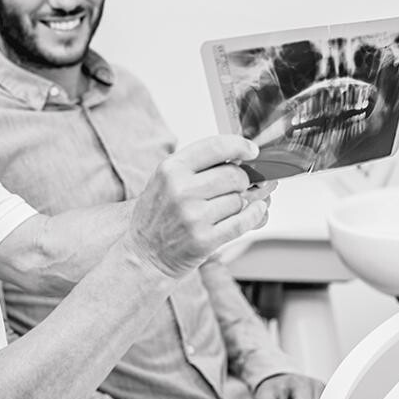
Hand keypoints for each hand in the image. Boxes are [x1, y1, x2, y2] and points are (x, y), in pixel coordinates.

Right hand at [125, 135, 268, 278]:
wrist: (143, 252)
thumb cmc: (158, 214)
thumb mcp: (166, 180)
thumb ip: (198, 166)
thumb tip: (241, 159)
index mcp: (171, 169)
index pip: (215, 147)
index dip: (240, 146)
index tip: (251, 150)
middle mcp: (180, 190)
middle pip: (234, 175)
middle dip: (242, 180)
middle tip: (239, 184)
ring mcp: (193, 216)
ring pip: (239, 200)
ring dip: (240, 203)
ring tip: (227, 206)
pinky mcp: (204, 239)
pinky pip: (243, 222)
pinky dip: (254, 215)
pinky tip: (255, 211)